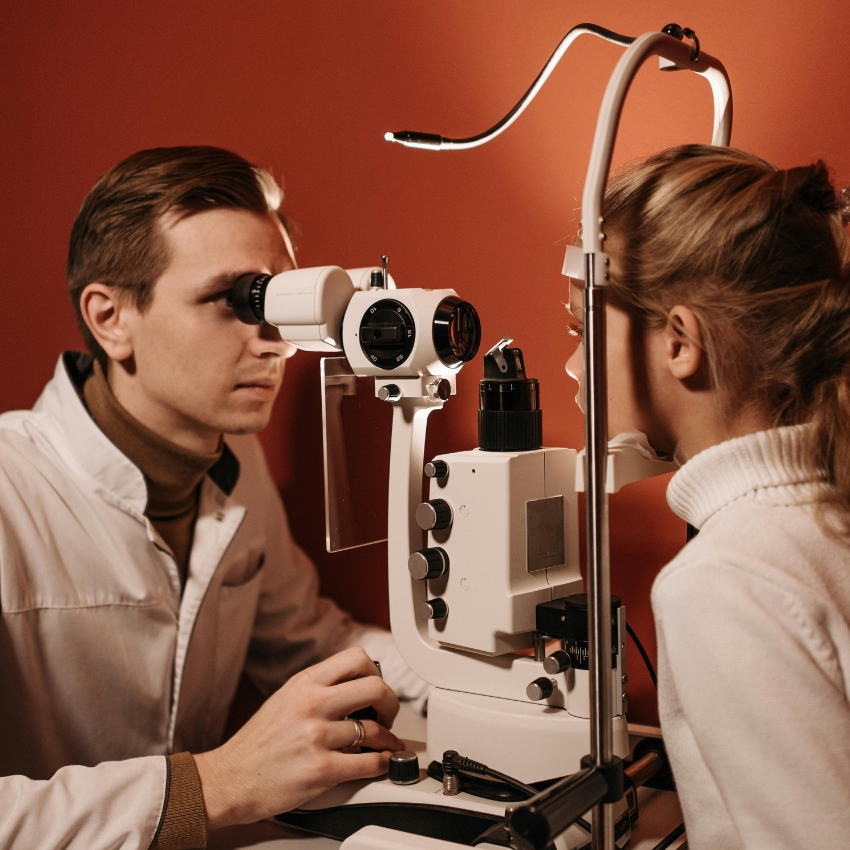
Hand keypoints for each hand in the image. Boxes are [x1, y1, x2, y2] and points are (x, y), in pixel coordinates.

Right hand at [195, 646, 403, 827]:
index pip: (356, 659)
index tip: (377, 688)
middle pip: (375, 688)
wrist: (228, 780)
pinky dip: (382, 763)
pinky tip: (379, 763)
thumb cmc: (256, 744)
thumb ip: (319, 688)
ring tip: (386, 743)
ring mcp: (317, 737)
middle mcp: (312, 704)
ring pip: (375, 729)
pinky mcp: (321, 770)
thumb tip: (356, 686)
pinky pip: (368, 762)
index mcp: (304, 683)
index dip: (376, 673)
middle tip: (388, 714)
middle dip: (390, 703)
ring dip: (388, 739)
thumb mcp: (285, 699)